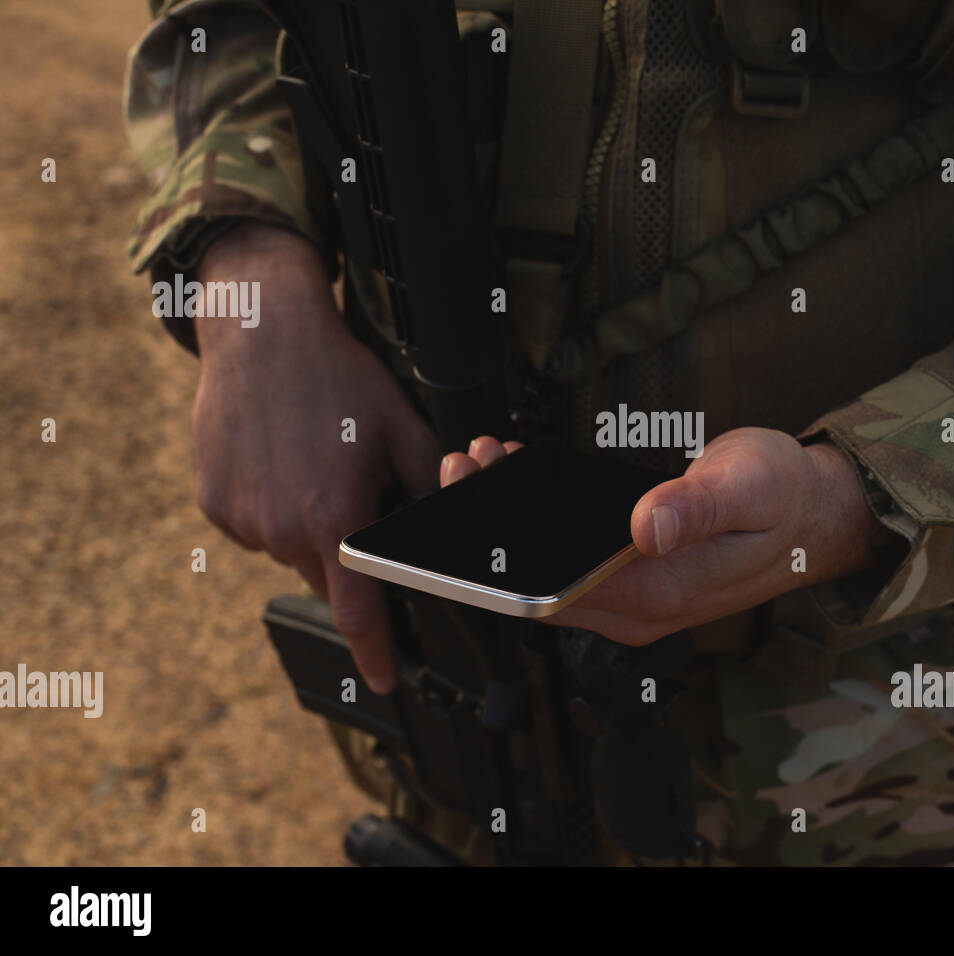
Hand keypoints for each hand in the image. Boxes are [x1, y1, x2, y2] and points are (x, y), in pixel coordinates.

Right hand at [191, 222, 437, 691]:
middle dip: (348, 558)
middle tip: (354, 498)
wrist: (261, 332)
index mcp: (334, 519)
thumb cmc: (339, 379)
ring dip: (309, 529)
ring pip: (289, 551)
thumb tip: (447, 534)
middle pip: (327, 576)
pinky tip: (284, 462)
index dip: (374, 653)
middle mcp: (282, 529)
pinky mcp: (214, 503)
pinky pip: (256, 527)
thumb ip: (429, 495)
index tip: (383, 680)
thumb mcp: (405, 433)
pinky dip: (275, 510)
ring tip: (317, 464)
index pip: (358, 611)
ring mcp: (241, 518)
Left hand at [440, 428, 880, 645]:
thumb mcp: (749, 487)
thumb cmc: (786, 497)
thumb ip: (696, 507)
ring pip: (551, 578)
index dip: (501, 554)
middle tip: (465, 465)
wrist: (821, 516)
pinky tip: (522, 479)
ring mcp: (637, 602)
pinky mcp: (638, 582)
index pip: (554, 593)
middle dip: (490, 531)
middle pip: (540, 590)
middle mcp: (640, 611)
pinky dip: (538, 529)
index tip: (473, 492)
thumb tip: (646, 527)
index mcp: (660, 594)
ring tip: (484, 462)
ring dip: (510, 528)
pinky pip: (573, 566)